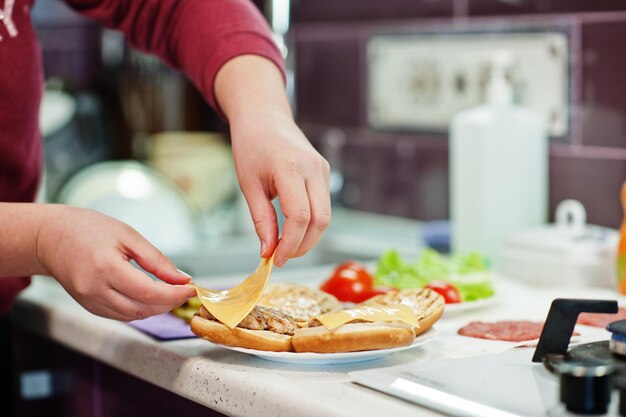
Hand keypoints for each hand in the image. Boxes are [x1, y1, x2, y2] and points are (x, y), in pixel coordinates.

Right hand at [36, 205, 195, 320]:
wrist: (51, 237)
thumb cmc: (89, 229)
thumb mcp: (128, 236)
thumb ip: (156, 260)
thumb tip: (180, 278)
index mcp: (106, 268)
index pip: (148, 292)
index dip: (174, 294)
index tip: (191, 288)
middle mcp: (95, 290)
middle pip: (143, 308)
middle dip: (169, 302)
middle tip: (185, 290)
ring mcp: (90, 302)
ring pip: (133, 316)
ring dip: (157, 308)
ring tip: (172, 293)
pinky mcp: (89, 307)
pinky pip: (121, 315)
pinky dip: (140, 309)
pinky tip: (151, 297)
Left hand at [215, 55, 330, 267]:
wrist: (264, 118)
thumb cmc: (251, 147)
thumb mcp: (249, 185)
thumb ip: (261, 220)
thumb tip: (268, 252)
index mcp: (290, 168)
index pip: (299, 216)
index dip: (290, 243)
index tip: (275, 260)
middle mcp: (313, 168)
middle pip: (320, 220)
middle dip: (303, 245)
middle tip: (281, 258)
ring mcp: (322, 170)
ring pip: (326, 216)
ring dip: (308, 237)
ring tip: (285, 246)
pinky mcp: (324, 172)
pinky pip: (323, 205)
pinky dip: (311, 223)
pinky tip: (293, 229)